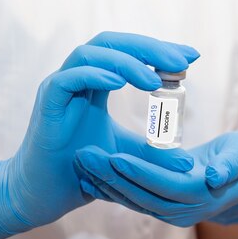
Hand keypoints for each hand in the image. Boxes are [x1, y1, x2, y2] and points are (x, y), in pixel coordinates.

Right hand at [0, 32, 198, 238]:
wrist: (47, 194)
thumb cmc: (84, 171)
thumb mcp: (128, 159)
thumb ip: (155, 155)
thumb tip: (188, 162)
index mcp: (97, 83)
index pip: (129, 52)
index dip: (159, 50)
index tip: (190, 56)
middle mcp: (78, 78)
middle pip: (113, 45)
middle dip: (149, 48)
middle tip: (181, 60)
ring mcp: (60, 88)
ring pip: (90, 55)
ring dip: (126, 62)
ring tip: (155, 79)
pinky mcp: (47, 105)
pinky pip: (67, 80)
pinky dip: (93, 75)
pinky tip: (119, 83)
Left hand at [75, 131, 237, 226]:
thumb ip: (231, 166)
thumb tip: (214, 177)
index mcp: (203, 196)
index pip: (167, 186)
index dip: (142, 173)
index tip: (116, 156)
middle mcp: (184, 211)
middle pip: (143, 196)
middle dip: (113, 177)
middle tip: (85, 155)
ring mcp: (171, 212)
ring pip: (134, 200)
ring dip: (106, 182)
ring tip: (80, 161)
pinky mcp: (161, 206)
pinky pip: (133, 199)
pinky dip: (110, 188)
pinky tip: (89, 176)